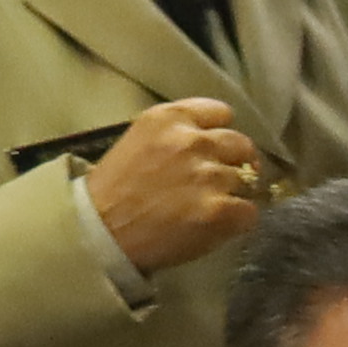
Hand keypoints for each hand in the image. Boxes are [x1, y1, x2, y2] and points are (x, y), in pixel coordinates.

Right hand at [80, 95, 267, 276]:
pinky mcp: (218, 209)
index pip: (221, 112)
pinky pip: (250, 212)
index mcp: (169, 118)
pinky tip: (216, 226)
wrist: (97, 233)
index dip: (221, 133)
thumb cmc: (113, 191)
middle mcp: (192, 141)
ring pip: (248, 181)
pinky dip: (239, 221)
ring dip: (235, 194)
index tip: (214, 150)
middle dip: (236, 162)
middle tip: (220, 182)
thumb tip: (215, 144)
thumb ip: (176, 135)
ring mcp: (207, 176)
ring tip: (208, 208)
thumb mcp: (139, 141)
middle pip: (241, 144)